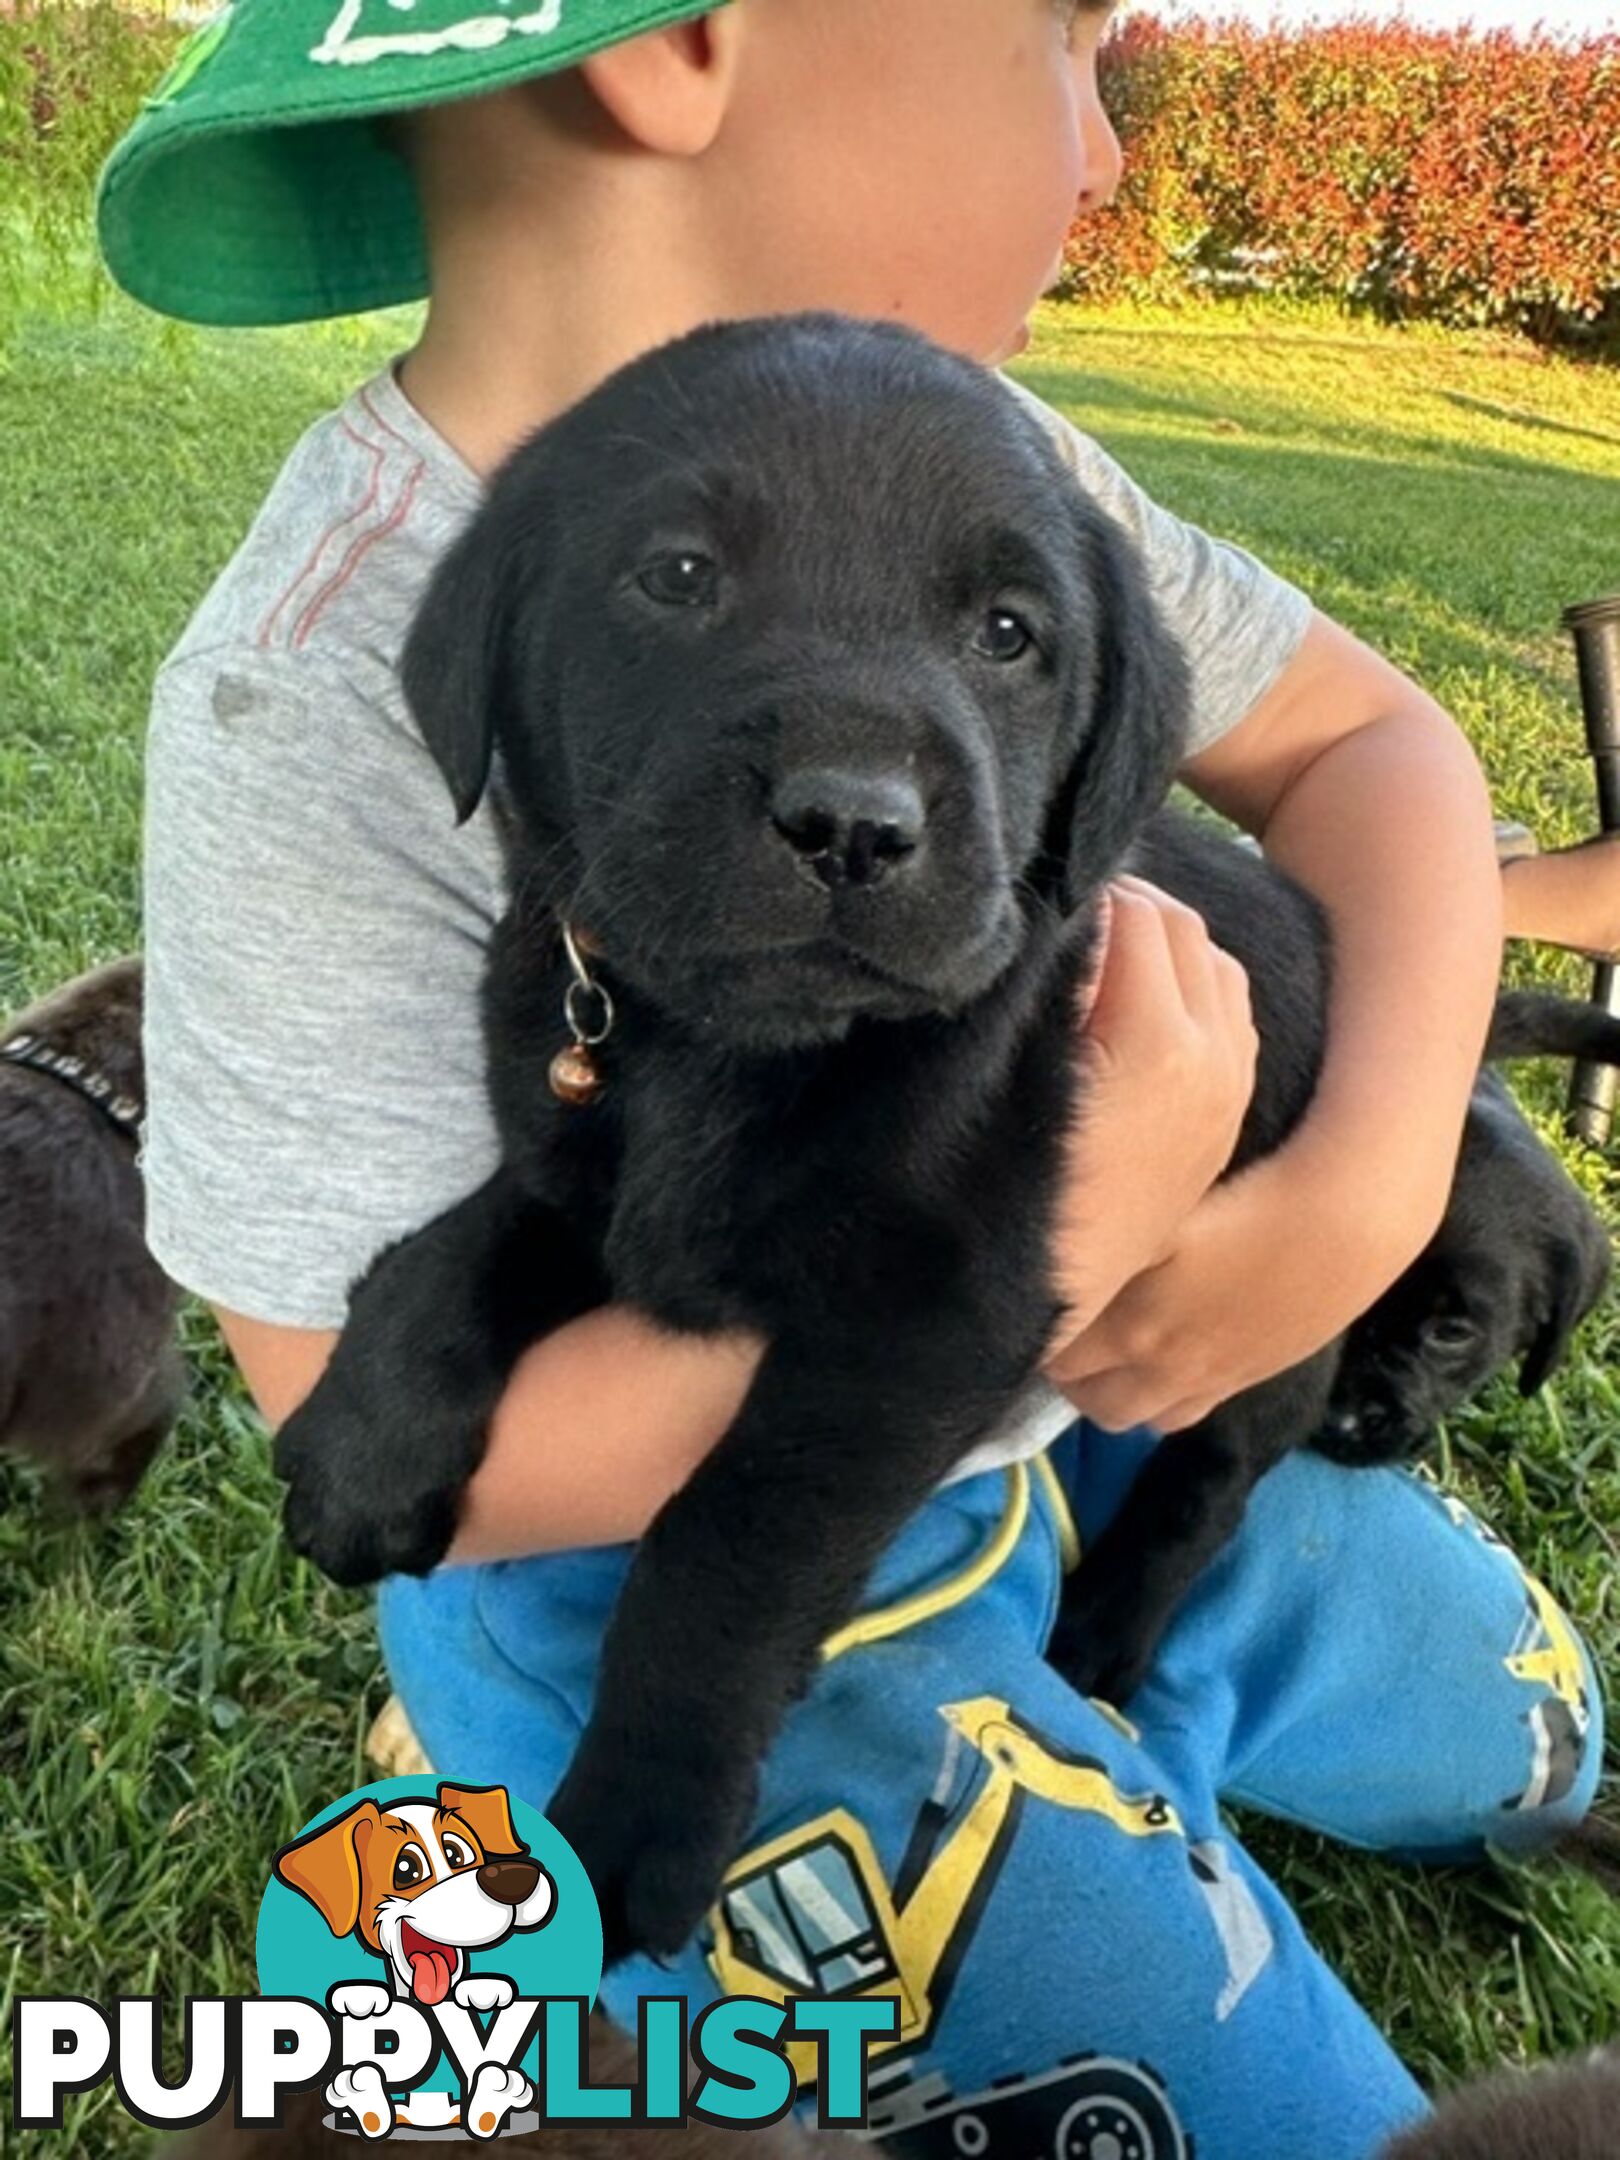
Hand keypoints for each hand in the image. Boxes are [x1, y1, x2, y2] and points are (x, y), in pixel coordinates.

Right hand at [1044, 875, 1257, 1342]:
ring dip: (1156, 938)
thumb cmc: (1021, 1196)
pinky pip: (1226, 1004)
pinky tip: (1142, 993)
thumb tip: (1054, 920)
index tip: (1039, 896)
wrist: (1071, 1297)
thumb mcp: (1018, 1080)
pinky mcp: (1231, 1105)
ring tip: (1099, 945)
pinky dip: (1186, 979)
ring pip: (1208, 958)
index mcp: (1154, 1042)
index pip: (1128, 913)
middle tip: (1064, 909)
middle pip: (1173, 924)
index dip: (1080, 895)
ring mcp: (1228, 1081)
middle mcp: (1208, 1055)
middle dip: (1119, 904)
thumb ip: (1046, 991)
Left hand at [1049, 1152, 1424, 1430]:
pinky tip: (1164, 1356)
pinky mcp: (1247, 1377)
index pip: (1054, 1358)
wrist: (1345, 1222)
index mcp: (1129, 1324)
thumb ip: (1105, 1237)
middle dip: (1066, 1372)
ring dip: (1113, 1390)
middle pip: (1089, 1399)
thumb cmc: (1245, 1195)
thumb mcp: (1158, 1211)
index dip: (1033, 1333)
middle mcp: (1160, 1364)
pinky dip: (1160, 1397)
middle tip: (1061, 1328)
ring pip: (1136, 1415)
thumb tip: (1050, 1244)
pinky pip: (1185, 1414)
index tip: (1029, 1302)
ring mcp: (1207, 1378)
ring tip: (1108, 1348)